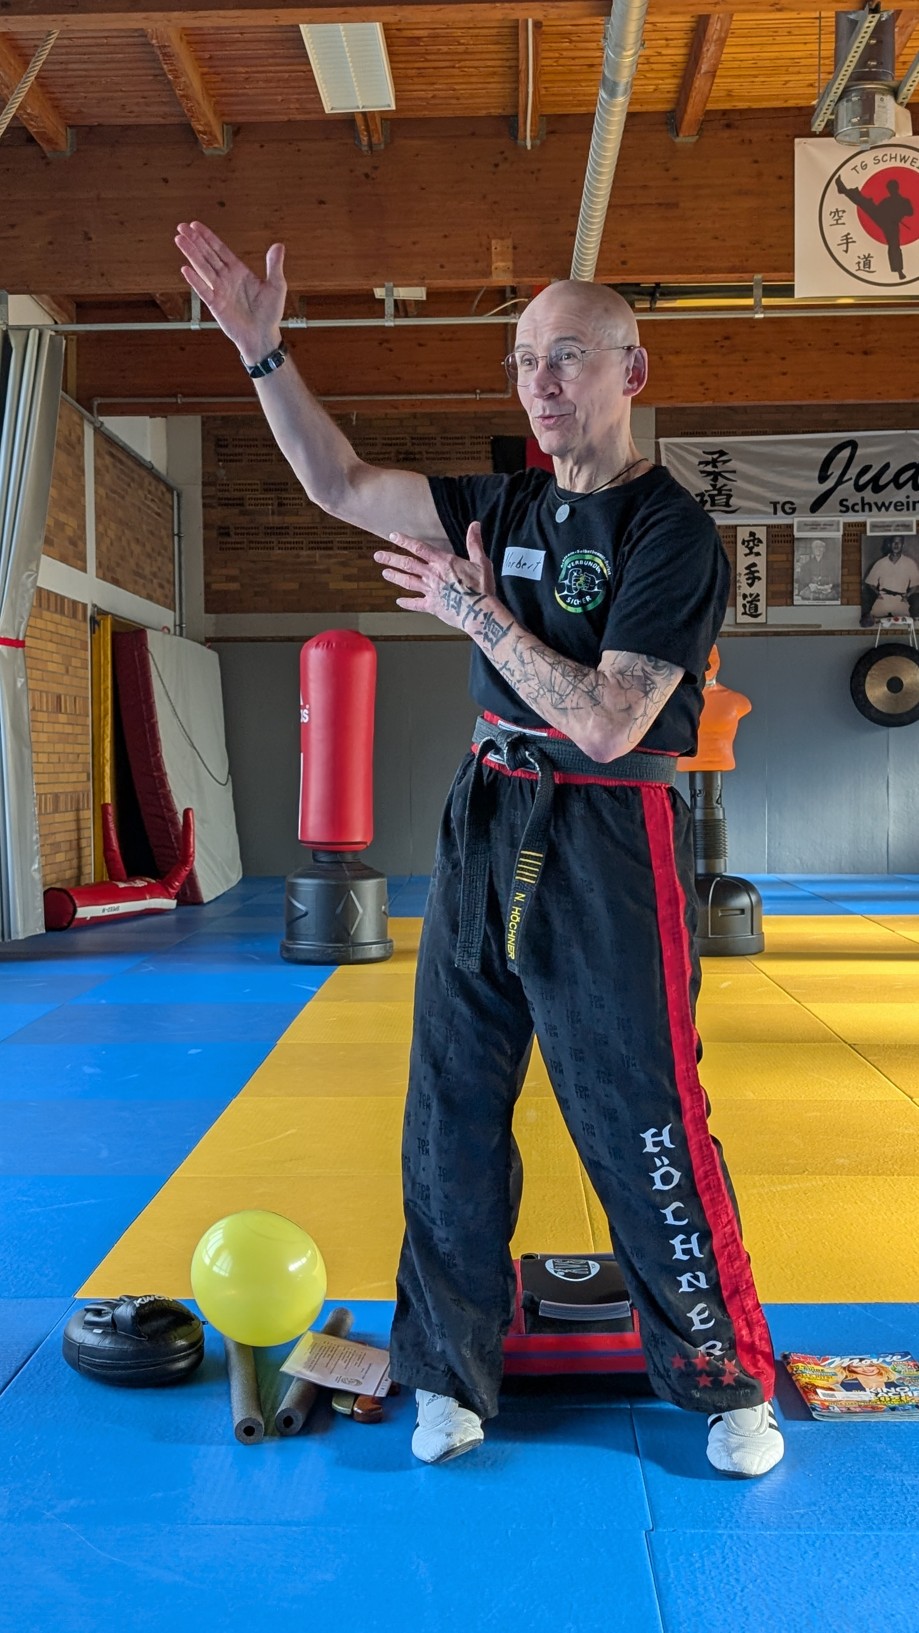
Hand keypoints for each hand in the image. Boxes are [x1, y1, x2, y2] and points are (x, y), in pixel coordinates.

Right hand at [175, 220, 285, 363]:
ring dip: (191, 254)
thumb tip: (278, 246)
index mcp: (238, 271)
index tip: (196, 225)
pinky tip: (185, 269)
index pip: (220, 249)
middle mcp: (226, 278)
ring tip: (179, 240)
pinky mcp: (216, 305)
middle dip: (195, 241)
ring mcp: (220, 291)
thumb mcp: (277, 286)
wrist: (263, 336)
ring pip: (202, 268)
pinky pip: (204, 290)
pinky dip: (195, 280)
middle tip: (181, 227)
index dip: (208, 237)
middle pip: (207, 255)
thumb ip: (274, 265)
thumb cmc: (270, 314)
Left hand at [374, 521, 497, 631]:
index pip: (419, 548)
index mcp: (443, 562)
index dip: (404, 541)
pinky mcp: (432, 606)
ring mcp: (430, 591)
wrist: (479, 612)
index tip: (393, 537)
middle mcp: (432, 574)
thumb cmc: (481, 588)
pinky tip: (398, 601)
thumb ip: (474, 543)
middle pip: (407, 564)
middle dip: (391, 559)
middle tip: (378, 556)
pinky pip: (416, 604)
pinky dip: (407, 603)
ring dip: (395, 577)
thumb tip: (475, 525)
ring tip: (384, 573)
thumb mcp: (481, 562)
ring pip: (407, 581)